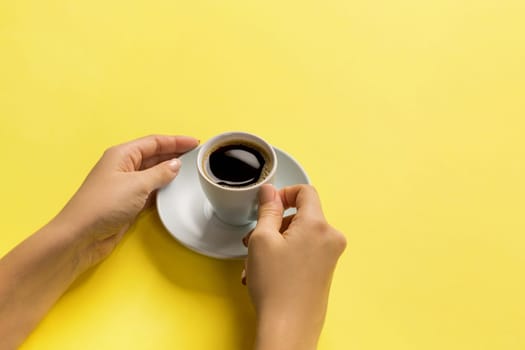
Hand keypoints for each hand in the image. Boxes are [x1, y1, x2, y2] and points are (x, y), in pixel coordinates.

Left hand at [56, 134, 198, 272]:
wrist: (82, 236)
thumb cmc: (104, 205)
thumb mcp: (137, 185)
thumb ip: (159, 173)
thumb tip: (175, 165)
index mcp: (122, 155)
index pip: (154, 142)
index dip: (175, 141)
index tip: (195, 142)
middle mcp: (124, 166)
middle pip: (154, 155)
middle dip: (174, 153)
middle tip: (196, 155)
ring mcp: (126, 185)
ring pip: (153, 172)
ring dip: (170, 171)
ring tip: (190, 170)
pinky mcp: (128, 202)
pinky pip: (150, 189)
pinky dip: (163, 187)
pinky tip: (175, 189)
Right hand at [244, 184, 345, 349]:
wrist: (288, 328)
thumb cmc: (276, 287)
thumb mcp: (262, 239)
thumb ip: (267, 209)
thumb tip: (269, 191)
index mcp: (318, 225)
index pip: (305, 191)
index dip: (284, 193)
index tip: (268, 204)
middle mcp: (330, 238)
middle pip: (300, 216)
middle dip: (274, 224)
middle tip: (253, 240)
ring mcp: (330, 256)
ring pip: (298, 235)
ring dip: (275, 243)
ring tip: (255, 263)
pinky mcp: (325, 270)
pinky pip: (303, 251)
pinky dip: (284, 255)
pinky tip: (264, 273)